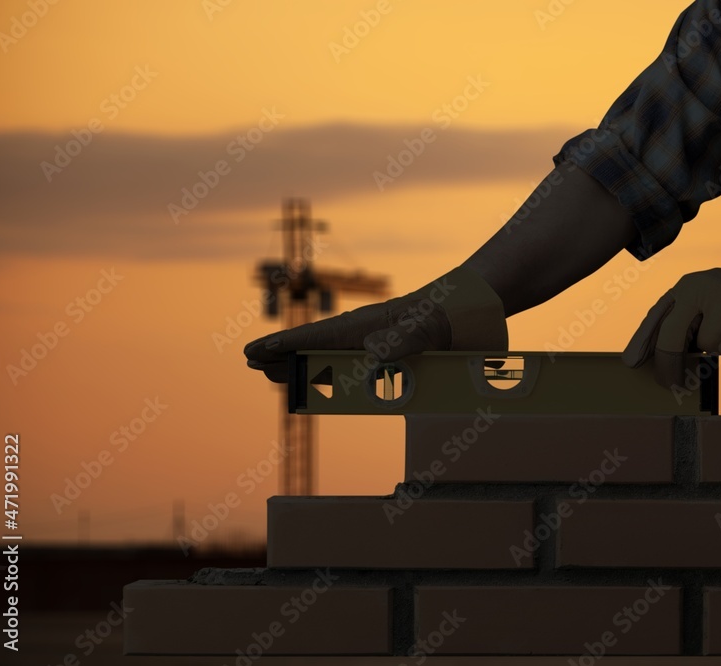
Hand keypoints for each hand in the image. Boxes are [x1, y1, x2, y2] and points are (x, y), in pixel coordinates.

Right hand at [244, 266, 507, 382]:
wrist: (468, 314)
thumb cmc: (443, 317)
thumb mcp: (425, 329)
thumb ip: (402, 339)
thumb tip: (372, 355)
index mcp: (362, 327)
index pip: (312, 337)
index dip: (281, 346)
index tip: (252, 353)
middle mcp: (362, 336)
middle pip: (314, 350)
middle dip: (285, 358)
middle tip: (257, 367)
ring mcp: (374, 345)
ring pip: (331, 360)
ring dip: (305, 368)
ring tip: (280, 376)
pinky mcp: (389, 355)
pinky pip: (354, 369)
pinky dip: (334, 376)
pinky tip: (326, 381)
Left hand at [622, 248, 720, 387]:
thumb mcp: (702, 305)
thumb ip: (677, 325)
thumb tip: (645, 360)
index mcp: (687, 286)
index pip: (657, 317)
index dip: (642, 342)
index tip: (630, 364)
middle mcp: (704, 288)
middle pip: (673, 336)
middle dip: (669, 365)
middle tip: (669, 385)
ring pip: (710, 348)